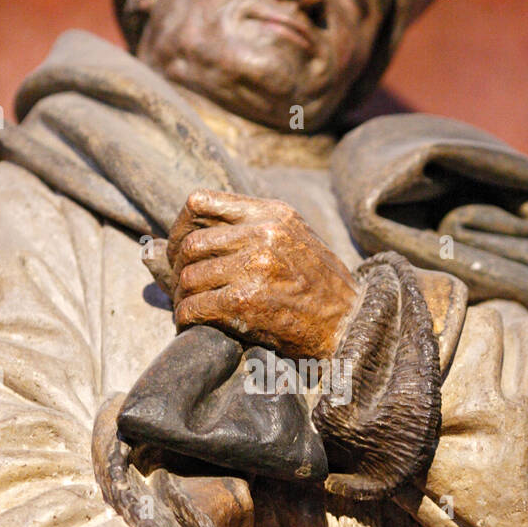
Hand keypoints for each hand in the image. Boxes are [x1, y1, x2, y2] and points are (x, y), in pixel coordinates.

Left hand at [165, 189, 358, 360]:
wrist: (351, 323)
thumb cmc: (321, 287)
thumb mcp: (294, 238)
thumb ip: (253, 230)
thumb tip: (194, 239)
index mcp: (271, 214)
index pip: (200, 202)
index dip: (180, 227)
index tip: (180, 249)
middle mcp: (262, 234)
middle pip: (191, 244)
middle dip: (177, 268)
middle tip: (180, 286)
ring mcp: (253, 267)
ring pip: (190, 277)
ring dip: (182, 297)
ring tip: (188, 307)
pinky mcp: (245, 301)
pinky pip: (195, 306)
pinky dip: (186, 318)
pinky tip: (191, 324)